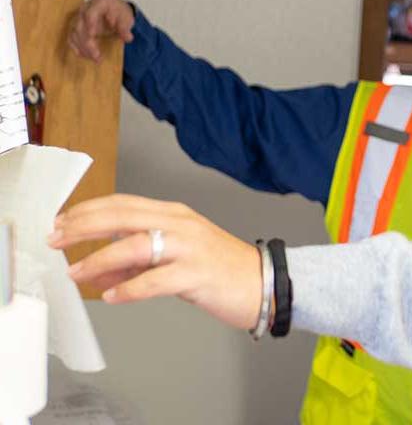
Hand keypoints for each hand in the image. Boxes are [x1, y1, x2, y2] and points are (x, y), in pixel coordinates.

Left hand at [49, 194, 262, 330]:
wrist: (264, 283)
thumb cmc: (221, 269)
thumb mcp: (175, 258)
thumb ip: (135, 263)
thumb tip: (96, 273)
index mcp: (174, 214)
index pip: (123, 203)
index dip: (88, 211)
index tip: (61, 222)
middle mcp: (181, 224)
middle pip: (123, 216)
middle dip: (83, 227)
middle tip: (56, 239)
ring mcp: (190, 247)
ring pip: (136, 245)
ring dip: (100, 259)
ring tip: (77, 273)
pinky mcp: (198, 273)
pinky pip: (156, 280)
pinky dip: (130, 289)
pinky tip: (112, 297)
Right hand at [68, 0, 135, 61]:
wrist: (114, 10)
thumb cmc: (119, 12)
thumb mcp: (126, 18)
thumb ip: (125, 27)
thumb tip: (128, 38)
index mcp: (98, 4)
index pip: (91, 12)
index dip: (90, 23)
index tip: (92, 34)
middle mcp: (85, 10)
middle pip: (80, 26)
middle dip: (87, 42)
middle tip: (97, 56)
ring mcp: (79, 19)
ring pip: (75, 34)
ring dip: (83, 48)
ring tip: (96, 59)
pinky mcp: (76, 28)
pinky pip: (72, 38)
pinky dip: (77, 48)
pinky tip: (85, 56)